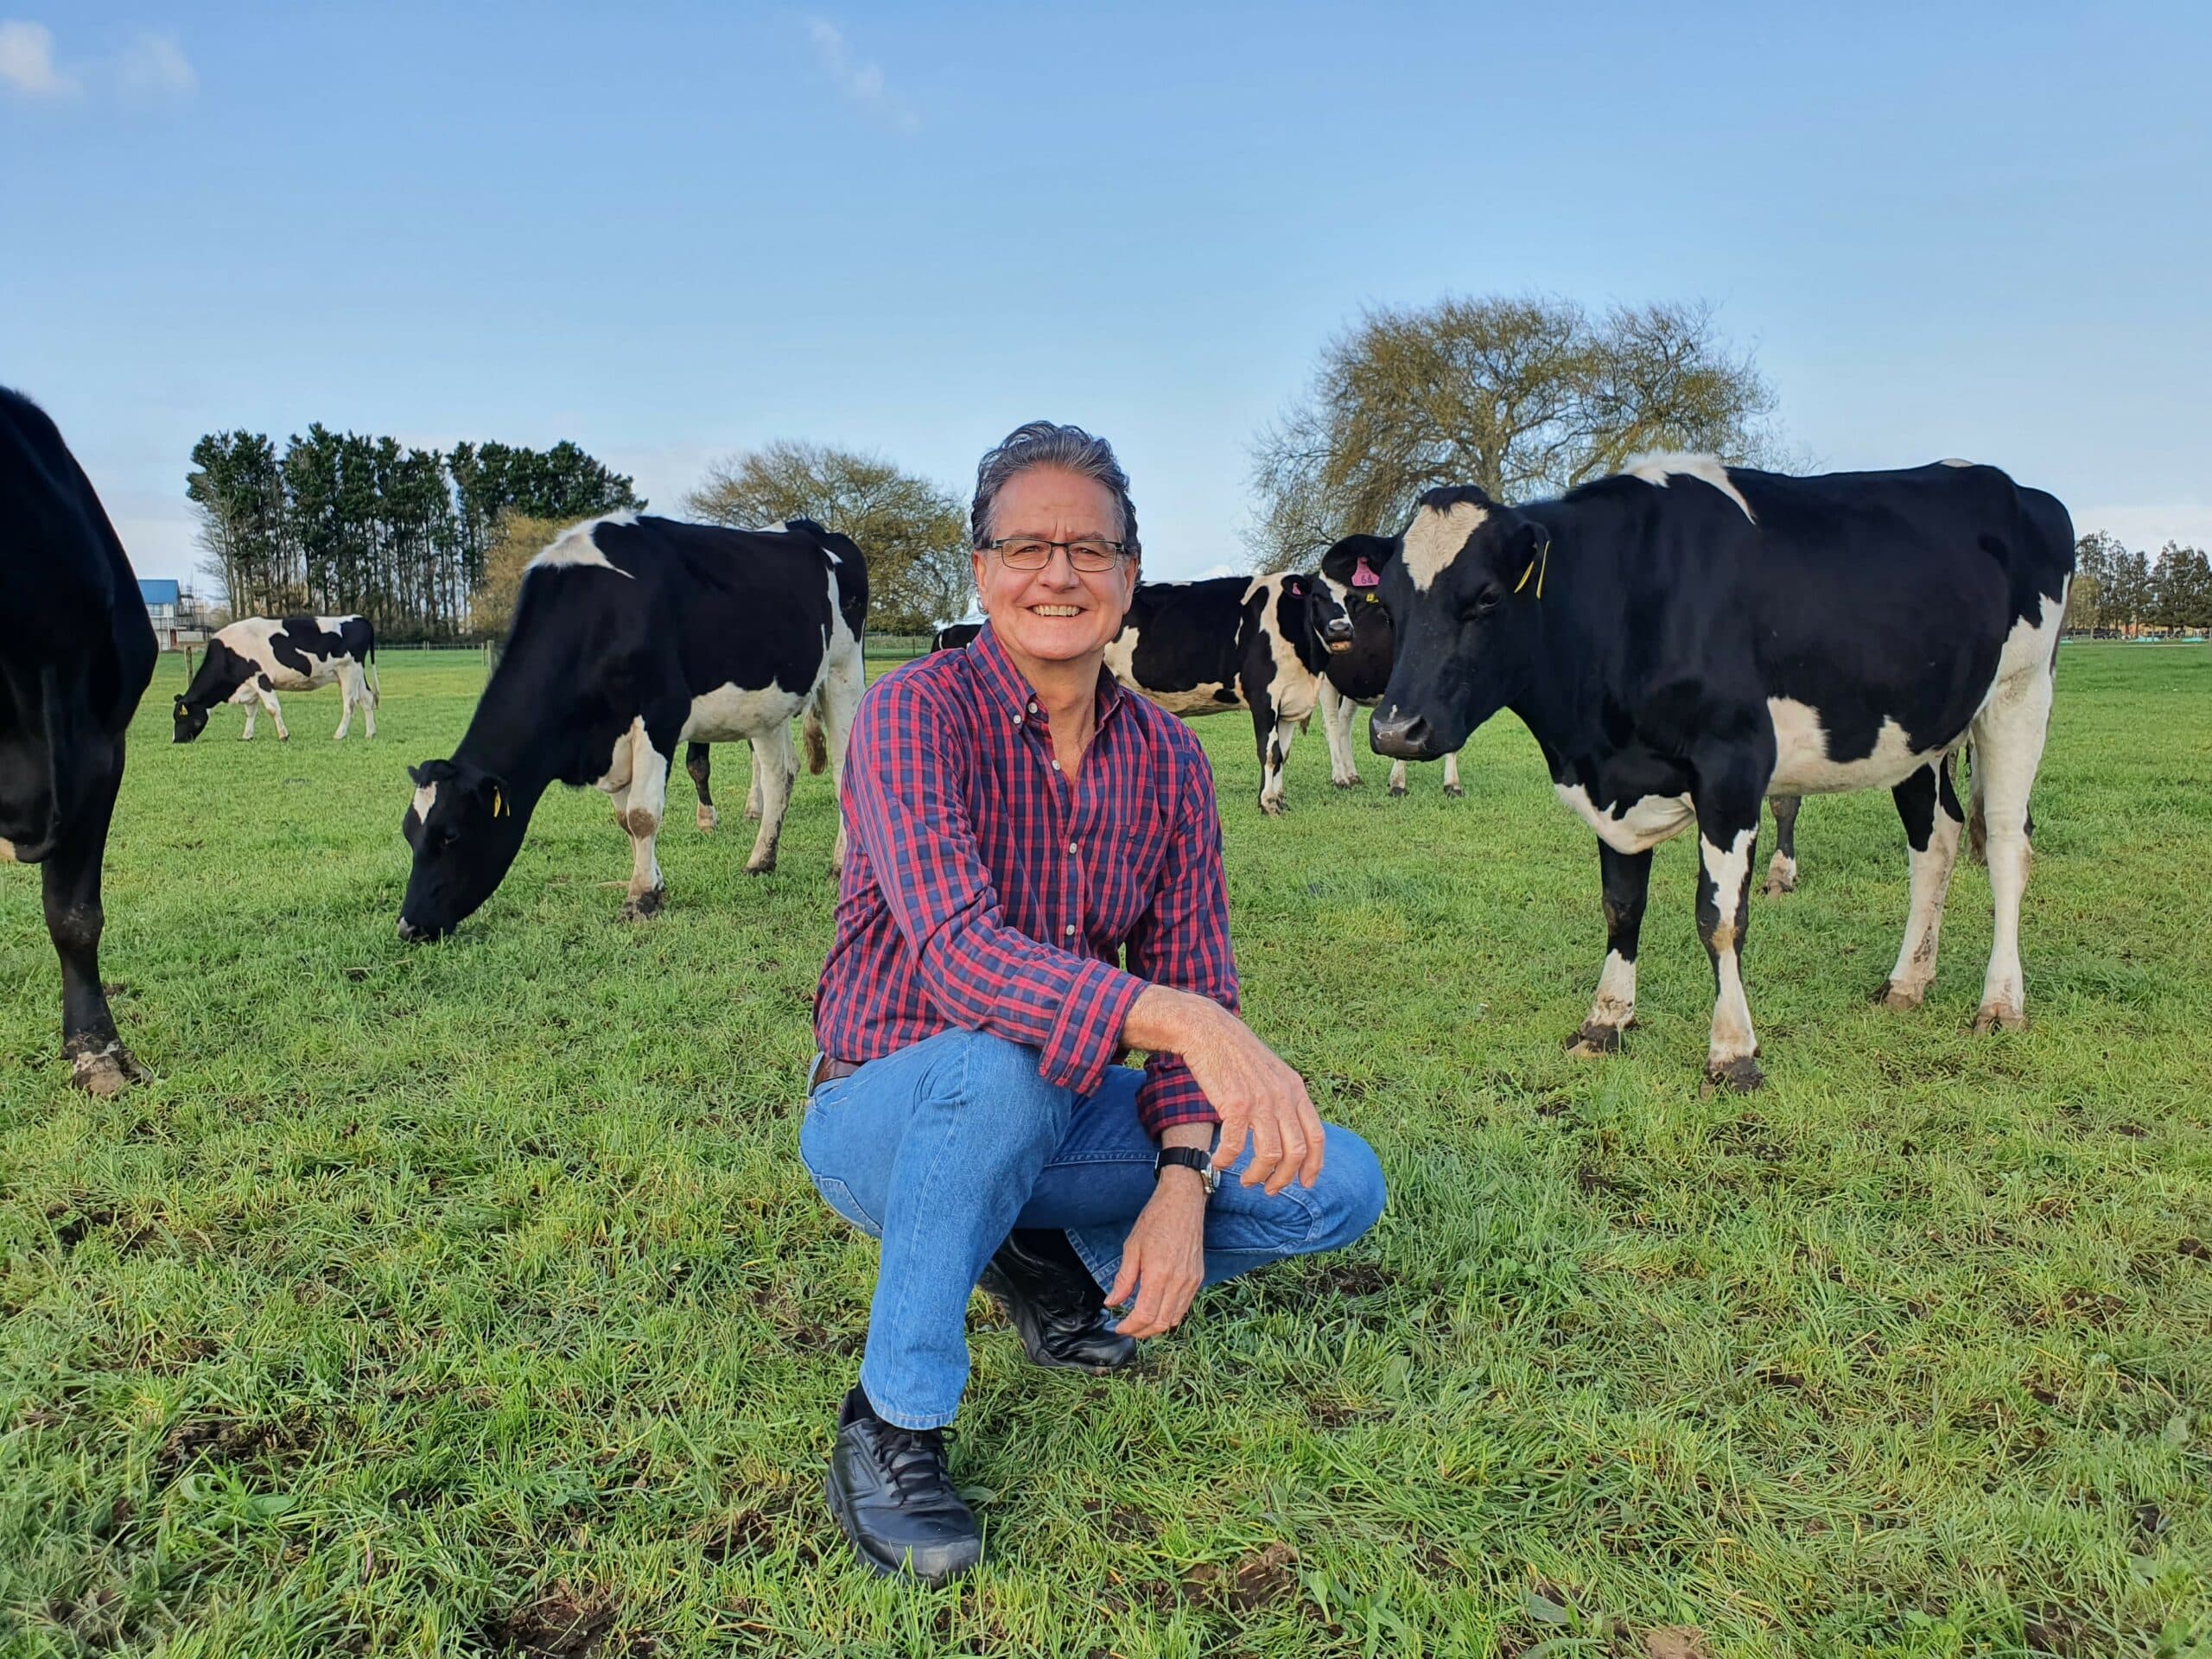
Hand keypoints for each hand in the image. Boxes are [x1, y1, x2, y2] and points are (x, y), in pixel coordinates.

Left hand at [1108, 1175, 1206, 1337]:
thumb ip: (1123, 1279)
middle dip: (1142, 1332)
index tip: (1119, 1327)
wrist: (1183, 1202)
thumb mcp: (1132, 1248)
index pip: (1145, 1315)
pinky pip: (1184, 1306)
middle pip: (1161, 1323)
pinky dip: (1170, 1314)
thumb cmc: (1156, 1220)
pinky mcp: (1197, 1277)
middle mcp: (1178, 1281)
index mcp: (1159, 1274)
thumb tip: (1112, 1302)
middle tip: (1127, 1328)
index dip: (1130, 1327)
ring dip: (1156, 1326)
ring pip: (1174, 1318)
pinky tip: (1157, 1308)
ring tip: (1140, 1322)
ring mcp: (1191, 1281)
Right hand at [1177, 1001, 1325, 1195]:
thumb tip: (1288, 1130)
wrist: (1208, 1032)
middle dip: (1284, 1178)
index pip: (1316, 1136)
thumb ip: (1283, 1098)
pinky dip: (1227, 1160)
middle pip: (1296, 1152)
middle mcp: (1283, 1097)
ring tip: (1247, 1181)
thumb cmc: (1236, 1054)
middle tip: (1270, 1190)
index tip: (1306, 1183)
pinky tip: (1218, 1161)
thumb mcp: (1272, 1073)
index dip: (1314, 1165)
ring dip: (1258, 1176)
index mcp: (1296, 1090)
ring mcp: (1261, 1101)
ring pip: (1270, 1155)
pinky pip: (1236, 1147)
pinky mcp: (1235, 1105)